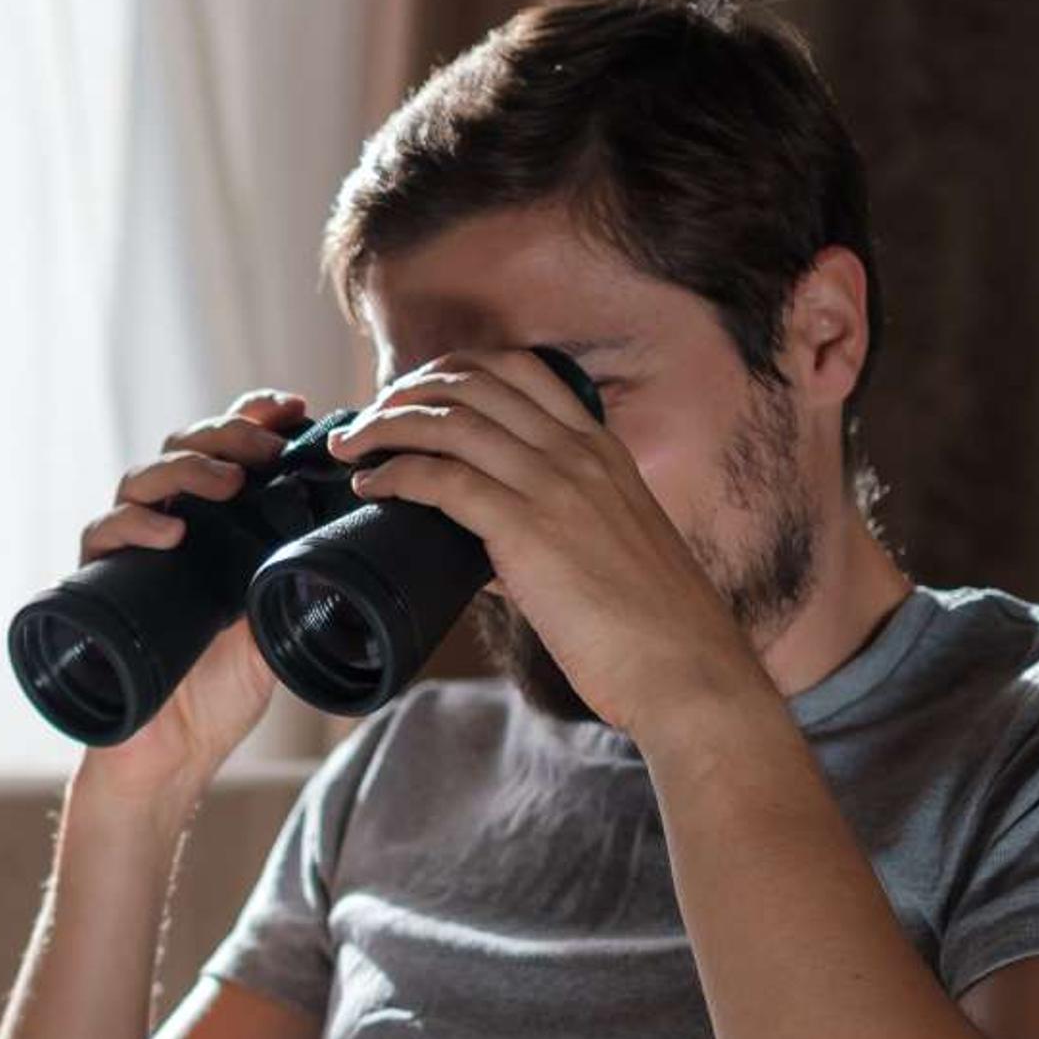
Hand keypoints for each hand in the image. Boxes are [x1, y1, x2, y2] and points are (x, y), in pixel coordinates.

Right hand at [72, 386, 312, 798]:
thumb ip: (305, 590)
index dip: (254, 416)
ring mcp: (130, 553)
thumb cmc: (220, 693)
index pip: (227, 448)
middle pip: (184, 447)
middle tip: (270, 447)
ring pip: (142, 478)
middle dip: (228, 434)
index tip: (294, 408)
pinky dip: (133, 525)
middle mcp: (168, 528)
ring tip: (229, 484)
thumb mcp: (280, 631)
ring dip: (186, 469)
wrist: (170, 754)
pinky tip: (171, 531)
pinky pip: (101, 535)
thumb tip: (367, 555)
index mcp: (214, 527)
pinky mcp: (97, 584)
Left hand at [326, 350, 763, 740]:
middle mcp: (578, 452)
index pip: (520, 370)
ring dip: (386, 427)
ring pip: (450, 420)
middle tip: (367, 421)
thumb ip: (544, 536)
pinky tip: (370, 487)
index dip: (454, 370)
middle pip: (474, 381)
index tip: (413, 394)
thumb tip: (481, 559)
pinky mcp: (528, 529)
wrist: (686, 668)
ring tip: (351, 450)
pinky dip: (395, 474)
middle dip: (407, 390)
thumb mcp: (604, 551)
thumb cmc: (647, 627)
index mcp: (600, 448)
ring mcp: (555, 485)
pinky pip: (442, 478)